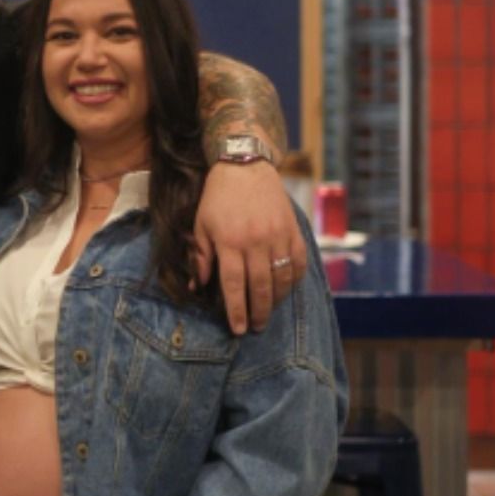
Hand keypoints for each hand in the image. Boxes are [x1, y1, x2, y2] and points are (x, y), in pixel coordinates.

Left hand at [191, 161, 307, 333]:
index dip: (236, 311)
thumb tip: (196, 289)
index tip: (237, 329)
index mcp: (229, 242)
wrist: (245, 166)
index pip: (234, 286)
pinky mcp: (293, 230)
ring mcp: (278, 236)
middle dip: (258, 313)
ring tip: (269, 312)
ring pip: (281, 278)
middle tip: (256, 327)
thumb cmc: (218, 198)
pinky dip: (294, 279)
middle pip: (260, 287)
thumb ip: (201, 258)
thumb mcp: (201, 225)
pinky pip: (298, 262)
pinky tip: (286, 288)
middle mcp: (255, 242)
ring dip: (276, 300)